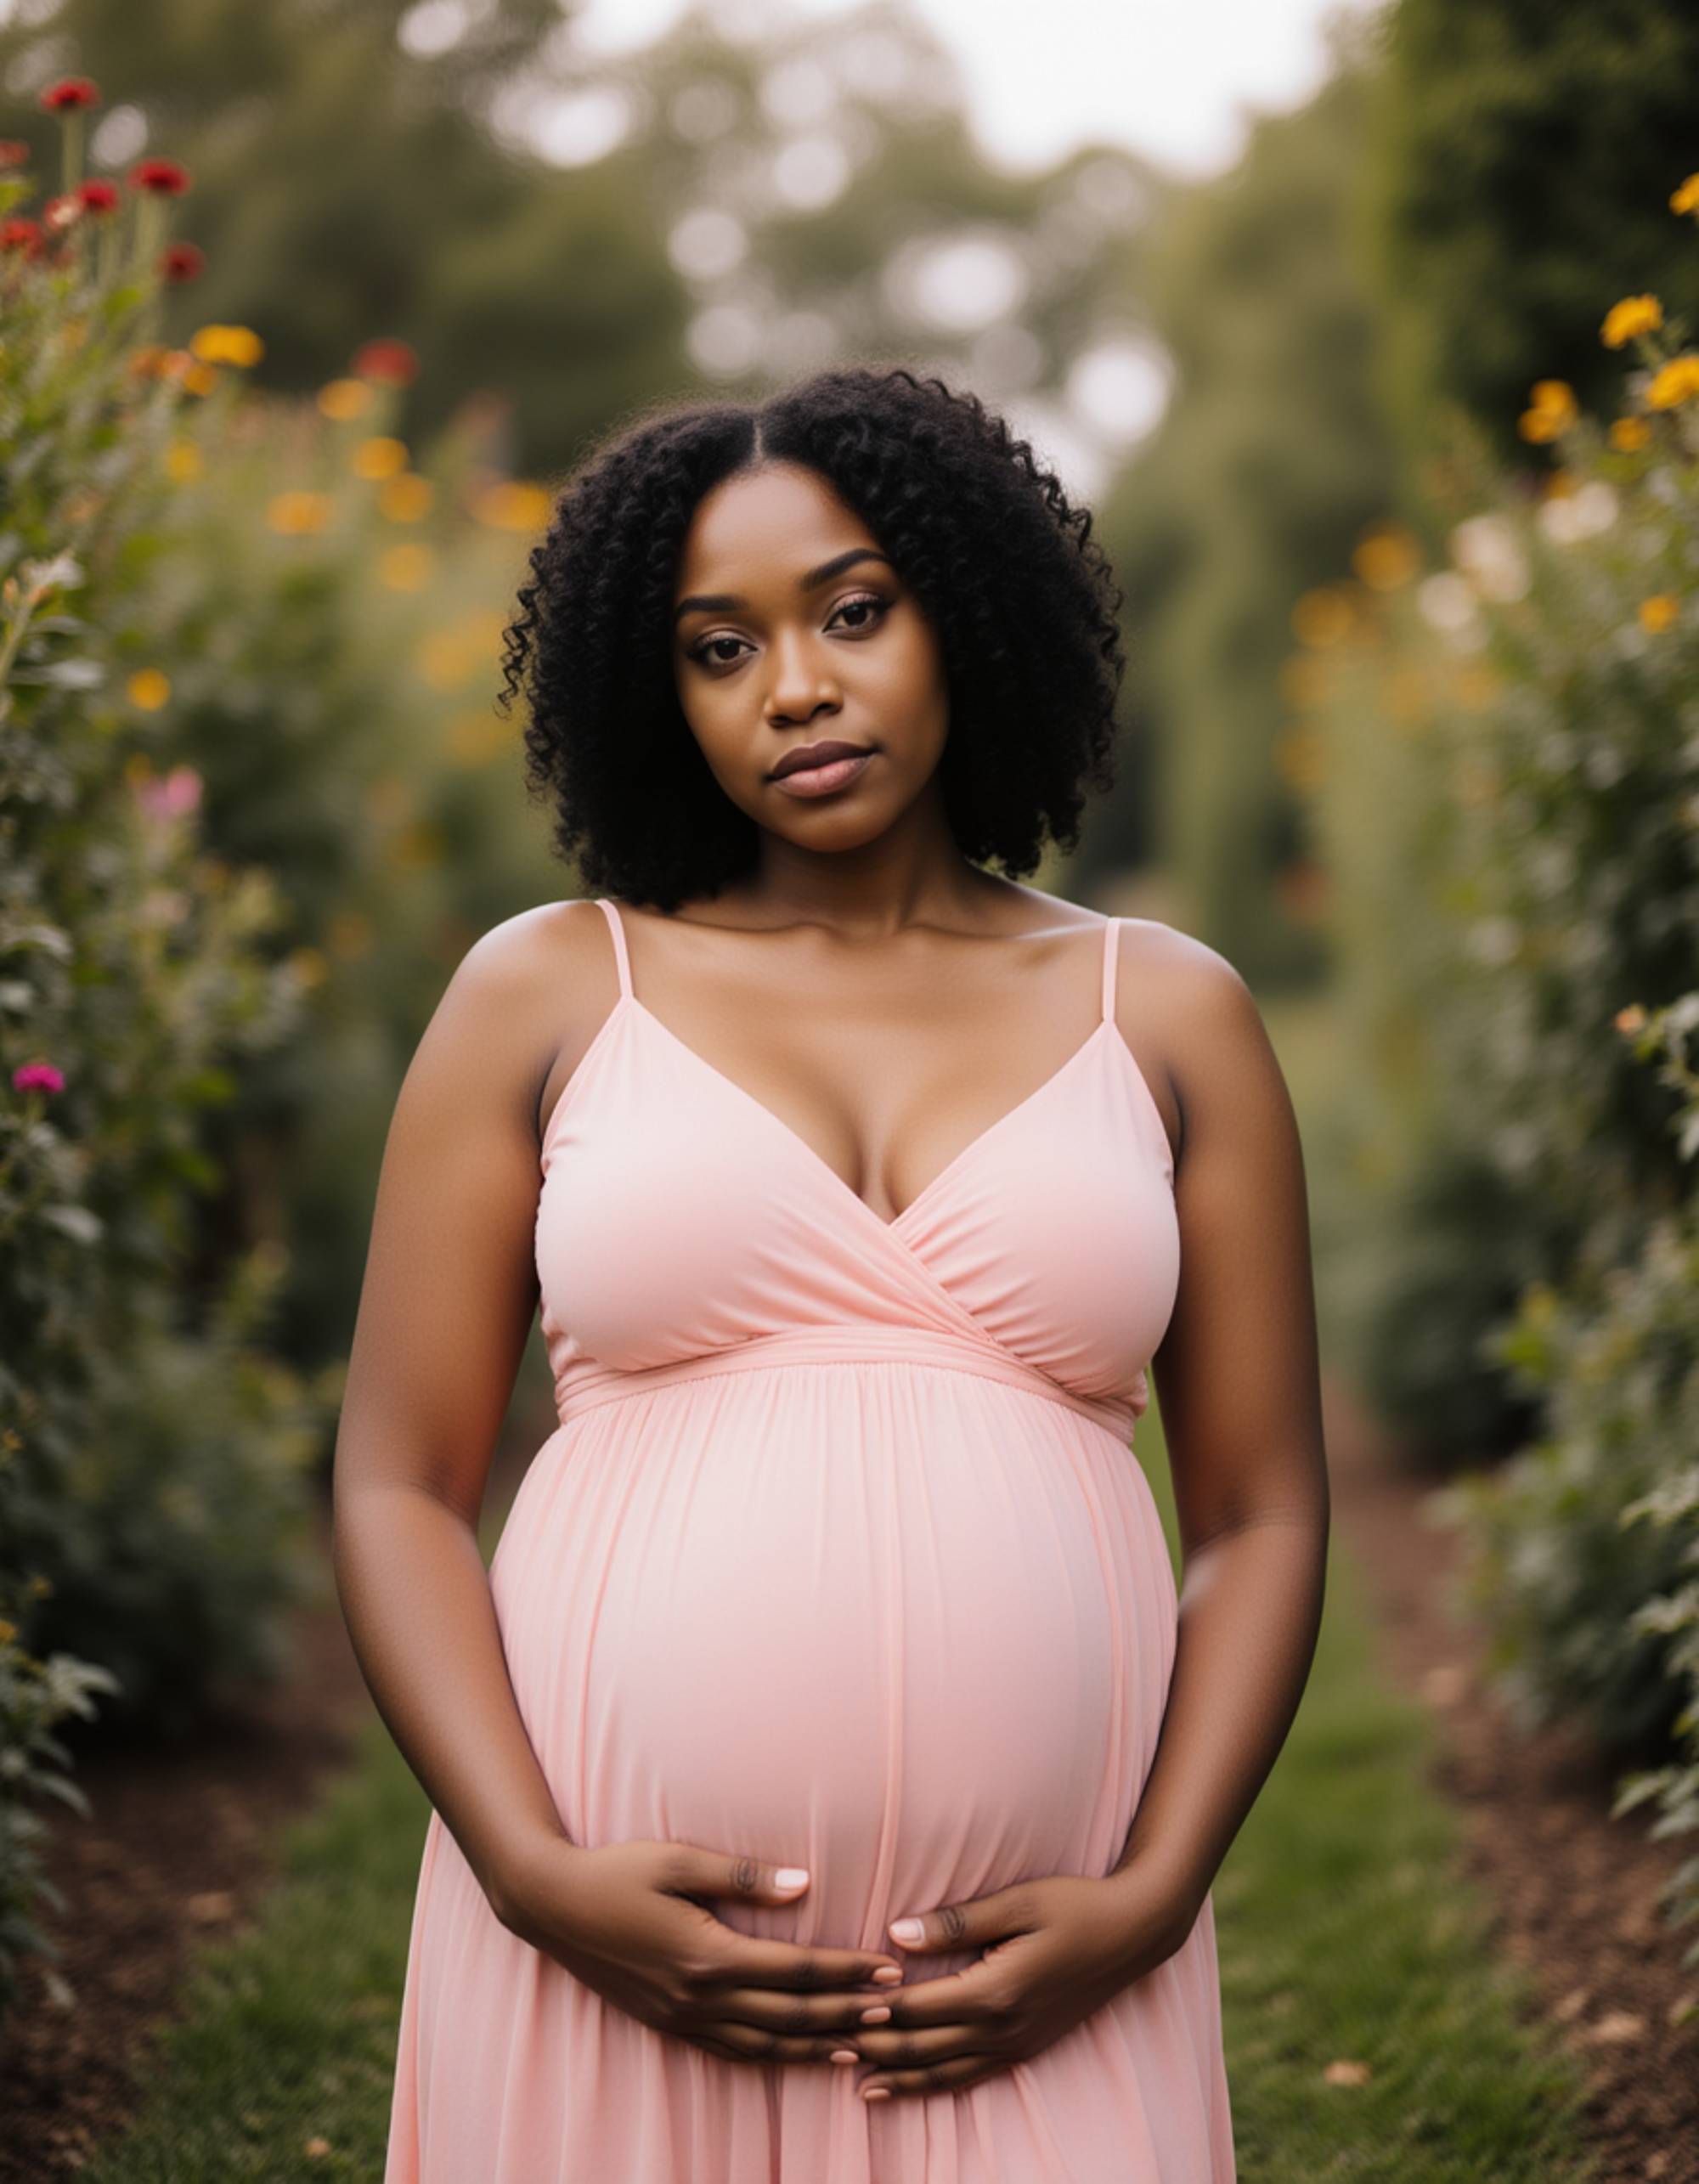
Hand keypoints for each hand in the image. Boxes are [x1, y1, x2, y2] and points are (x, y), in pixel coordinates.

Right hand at [499, 1838, 906, 2067]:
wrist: (552, 1906)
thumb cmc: (616, 1871)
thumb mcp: (677, 1860)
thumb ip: (741, 1876)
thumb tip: (804, 1885)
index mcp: (707, 1955)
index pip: (795, 1972)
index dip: (846, 1972)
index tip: (888, 1969)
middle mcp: (698, 1997)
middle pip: (789, 2016)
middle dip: (846, 2014)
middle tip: (895, 2010)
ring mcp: (682, 2017)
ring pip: (764, 2045)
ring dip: (816, 2045)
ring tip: (862, 2044)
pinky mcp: (670, 2023)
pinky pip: (732, 2051)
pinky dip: (773, 2056)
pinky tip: (797, 2053)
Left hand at [848, 1861, 1197, 2101]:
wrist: (1134, 1933)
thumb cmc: (1075, 1905)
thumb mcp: (1018, 1901)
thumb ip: (957, 1922)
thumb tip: (895, 1935)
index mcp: (996, 1991)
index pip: (917, 2008)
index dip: (871, 2007)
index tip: (830, 2002)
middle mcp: (1002, 2028)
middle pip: (921, 2046)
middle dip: (870, 2045)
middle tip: (821, 2039)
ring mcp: (1014, 2045)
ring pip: (940, 2072)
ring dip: (892, 2073)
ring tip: (845, 2074)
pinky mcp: (1023, 2048)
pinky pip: (966, 2077)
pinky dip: (927, 2084)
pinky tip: (897, 2085)